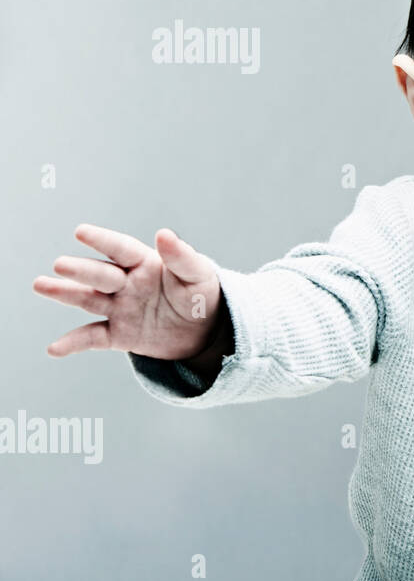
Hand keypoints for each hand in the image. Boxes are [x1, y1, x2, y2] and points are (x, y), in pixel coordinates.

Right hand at [33, 224, 223, 360]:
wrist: (205, 331)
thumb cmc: (200, 294)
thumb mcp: (199, 275)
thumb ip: (182, 257)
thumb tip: (164, 234)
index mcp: (145, 263)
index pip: (121, 249)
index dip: (103, 240)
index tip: (81, 231)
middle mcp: (127, 283)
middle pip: (101, 274)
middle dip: (81, 270)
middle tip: (60, 265)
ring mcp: (120, 308)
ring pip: (89, 299)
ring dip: (65, 293)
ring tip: (41, 285)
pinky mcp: (119, 335)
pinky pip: (93, 338)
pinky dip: (74, 343)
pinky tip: (54, 349)